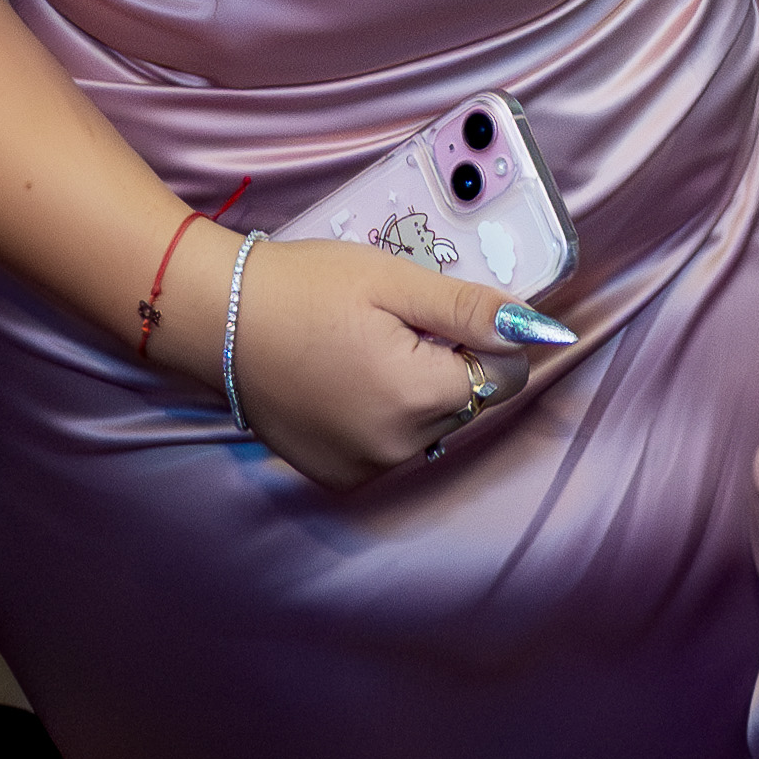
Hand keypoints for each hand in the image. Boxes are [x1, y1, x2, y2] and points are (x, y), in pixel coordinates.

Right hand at [156, 230, 542, 490]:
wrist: (217, 318)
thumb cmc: (305, 287)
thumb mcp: (395, 282)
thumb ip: (471, 310)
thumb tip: (541, 331)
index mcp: (420, 397)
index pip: (505, 375)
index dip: (479, 337)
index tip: (430, 313)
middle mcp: (398, 448)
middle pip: (467, 404)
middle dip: (447, 365)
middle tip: (390, 326)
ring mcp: (365, 469)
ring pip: (430, 428)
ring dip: (416, 393)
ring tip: (360, 351)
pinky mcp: (337, 476)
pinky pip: (390, 448)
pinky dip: (381, 418)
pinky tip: (342, 382)